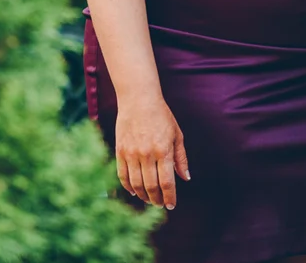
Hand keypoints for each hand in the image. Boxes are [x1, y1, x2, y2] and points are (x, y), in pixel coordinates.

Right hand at [112, 89, 190, 208]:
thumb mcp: (177, 135)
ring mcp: (131, 154)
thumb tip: (185, 178)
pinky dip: (128, 187)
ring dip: (143, 196)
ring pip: (136, 184)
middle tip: (160, 205)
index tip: (171, 205)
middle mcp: (147, 155)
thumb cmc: (162, 116)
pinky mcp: (120, 151)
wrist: (138, 100)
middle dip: (156, 199)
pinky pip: (122, 175)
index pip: (167, 182)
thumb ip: (181, 158)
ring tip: (149, 200)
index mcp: (164, 151)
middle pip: (151, 186)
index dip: (169, 197)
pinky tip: (134, 192)